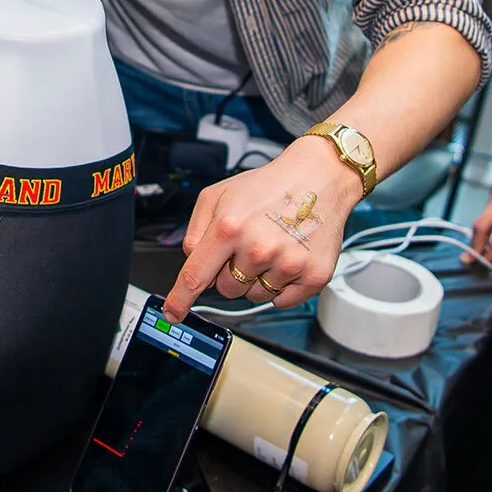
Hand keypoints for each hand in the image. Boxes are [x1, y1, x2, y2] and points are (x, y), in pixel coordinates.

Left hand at [163, 137, 358, 320]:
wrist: (318, 177)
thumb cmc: (268, 186)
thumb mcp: (217, 195)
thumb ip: (195, 230)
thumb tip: (191, 262)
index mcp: (229, 227)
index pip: (195, 276)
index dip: (180, 300)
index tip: (173, 314)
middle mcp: (258, 248)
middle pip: (226, 289)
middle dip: (231, 272)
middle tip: (248, 245)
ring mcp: (287, 263)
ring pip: (254, 296)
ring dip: (257, 279)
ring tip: (270, 247)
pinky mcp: (313, 275)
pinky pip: (282, 301)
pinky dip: (281, 286)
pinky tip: (286, 258)